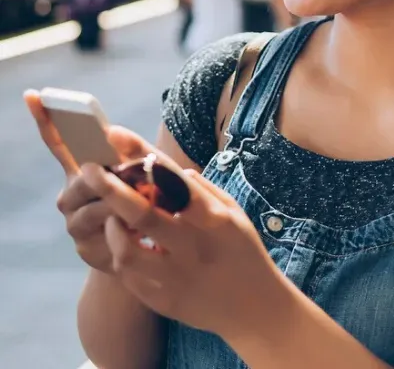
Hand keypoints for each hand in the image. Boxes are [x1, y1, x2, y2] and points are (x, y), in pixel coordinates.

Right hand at [23, 91, 144, 273]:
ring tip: (147, 200)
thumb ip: (132, 150)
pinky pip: (107, 235)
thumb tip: (114, 132)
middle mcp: (70, 196)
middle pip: (83, 179)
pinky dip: (124, 229)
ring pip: (96, 208)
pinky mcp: (88, 249)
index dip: (46, 120)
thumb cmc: (144, 200)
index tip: (33, 94)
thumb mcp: (143, 170)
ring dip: (122, 203)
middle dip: (108, 176)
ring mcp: (76, 224)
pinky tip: (139, 227)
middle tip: (131, 174)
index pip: (59, 143)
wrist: (146, 247)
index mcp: (79, 170)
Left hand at [80, 137, 287, 341]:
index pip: (172, 180)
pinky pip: (130, 278)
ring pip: (127, 251)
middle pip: (141, 214)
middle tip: (89, 171)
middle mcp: (194, 247)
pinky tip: (124, 245)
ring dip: (112, 227)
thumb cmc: (244, 250)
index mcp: (214, 219)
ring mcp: (178, 278)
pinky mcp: (165, 302)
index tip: (115, 134)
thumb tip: (172, 168)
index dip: (140, 154)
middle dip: (110, 187)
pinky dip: (121, 257)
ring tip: (111, 216)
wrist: (256, 308)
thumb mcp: (234, 212)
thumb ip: (203, 190)